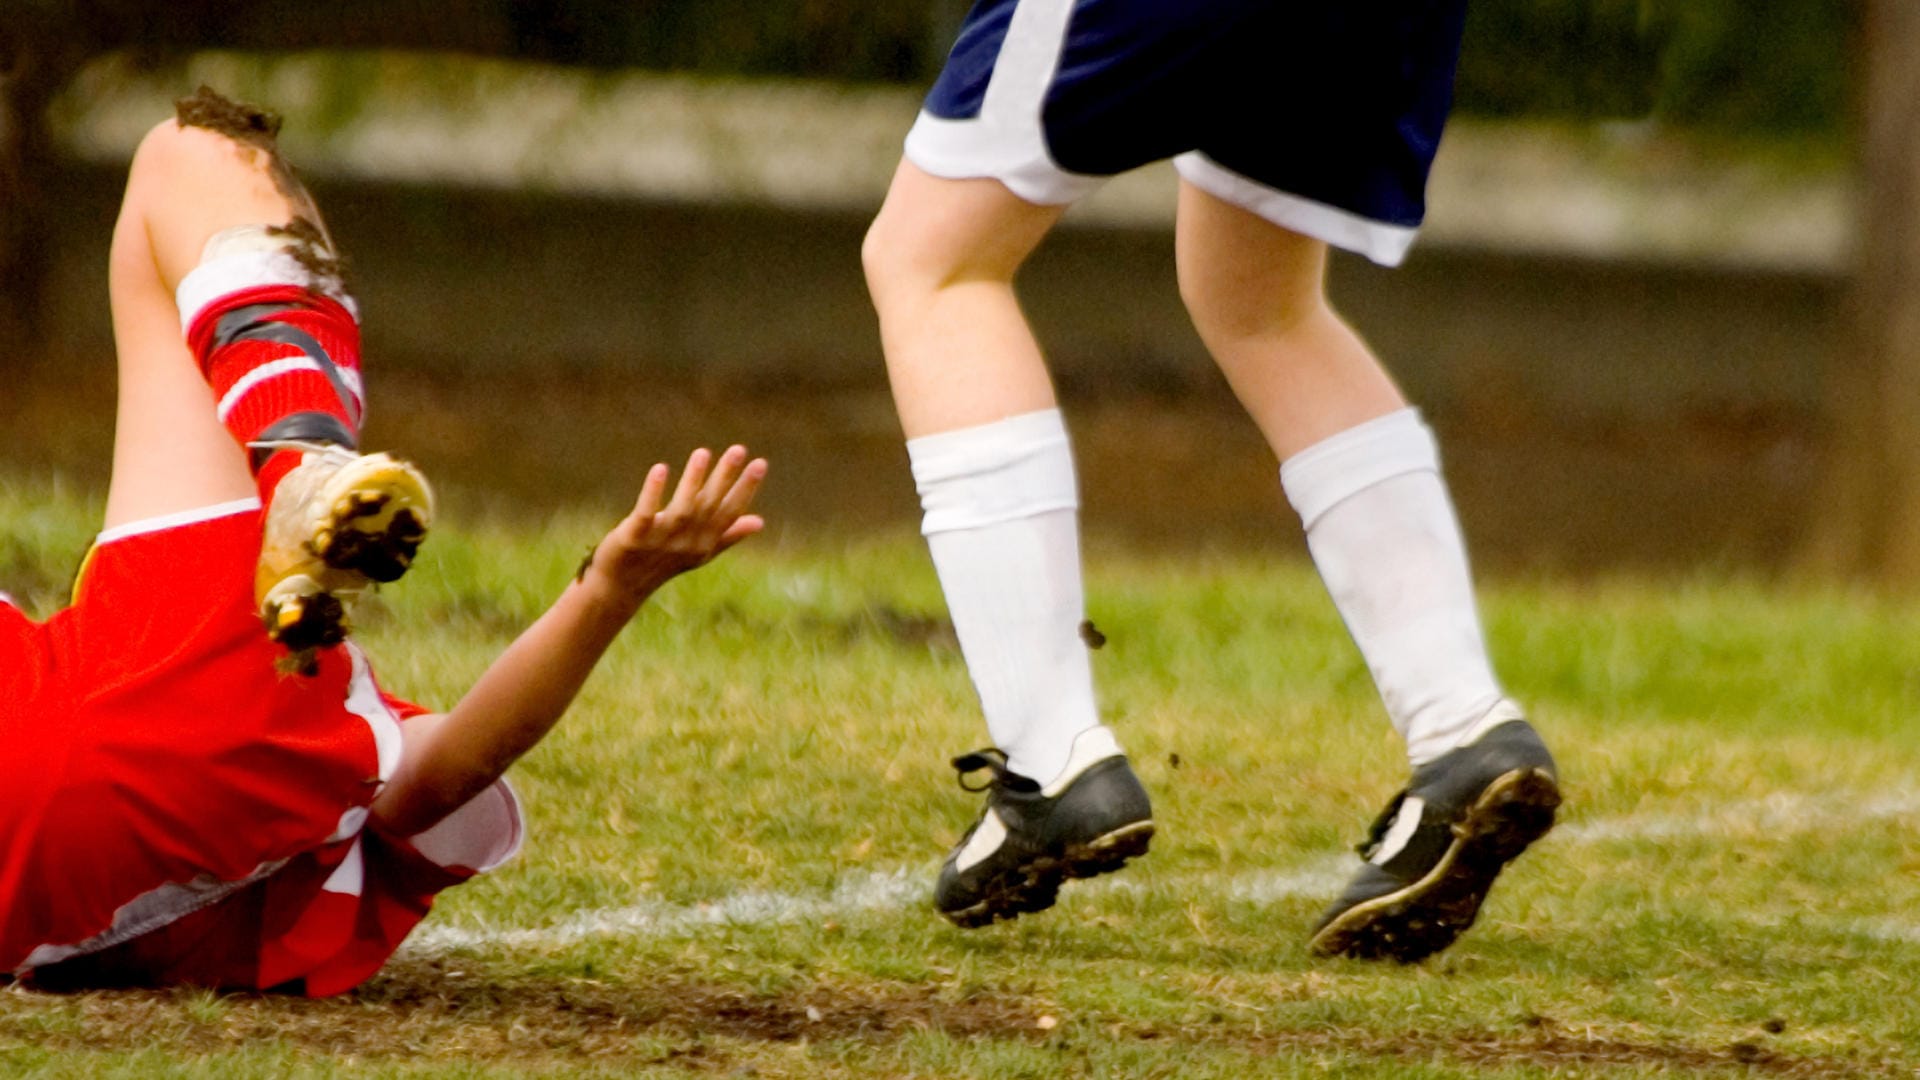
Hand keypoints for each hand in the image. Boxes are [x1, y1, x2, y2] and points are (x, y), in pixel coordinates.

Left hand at [582, 445, 767, 602]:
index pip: (730, 512)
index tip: (760, 463)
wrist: (621, 586)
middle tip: (739, 449)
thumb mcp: (700, 550)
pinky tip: (660, 469)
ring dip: (693, 481)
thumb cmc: (663, 563)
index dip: (746, 488)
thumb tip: (760, 522)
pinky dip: (653, 493)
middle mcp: (687, 543)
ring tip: (703, 453)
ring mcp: (660, 541)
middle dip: (725, 477)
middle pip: (709, 506)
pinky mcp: (633, 538)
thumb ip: (729, 534)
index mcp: (705, 543)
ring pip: (682, 509)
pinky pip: (646, 513)